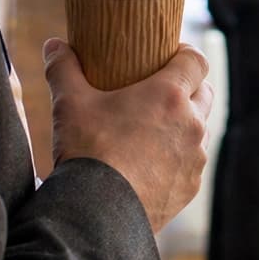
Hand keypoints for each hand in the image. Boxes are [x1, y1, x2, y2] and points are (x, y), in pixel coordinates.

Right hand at [44, 39, 213, 232]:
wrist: (97, 215)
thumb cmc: (87, 152)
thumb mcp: (69, 104)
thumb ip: (62, 69)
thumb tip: (54, 44)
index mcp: (169, 95)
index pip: (196, 60)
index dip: (186, 53)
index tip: (170, 54)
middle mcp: (191, 124)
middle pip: (205, 92)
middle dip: (189, 86)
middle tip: (160, 89)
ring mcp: (194, 158)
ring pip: (200, 130)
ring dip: (185, 123)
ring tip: (155, 127)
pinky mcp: (190, 187)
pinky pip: (191, 163)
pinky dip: (178, 157)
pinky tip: (153, 162)